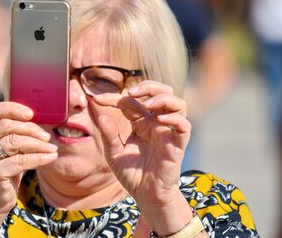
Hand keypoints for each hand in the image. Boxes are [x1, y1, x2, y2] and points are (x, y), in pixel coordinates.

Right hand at [0, 102, 57, 214]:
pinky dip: (39, 158)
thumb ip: (15, 134)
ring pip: (14, 142)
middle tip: (46, 136)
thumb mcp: (7, 149)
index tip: (31, 113)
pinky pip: (21, 161)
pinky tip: (50, 157)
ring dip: (38, 144)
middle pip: (6, 125)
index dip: (13, 108)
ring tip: (51, 148)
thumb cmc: (3, 170)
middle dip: (30, 128)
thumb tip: (40, 120)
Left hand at [92, 80, 190, 206]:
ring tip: (148, 104)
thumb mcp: (114, 154)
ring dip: (163, 98)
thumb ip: (109, 135)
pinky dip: (174, 118)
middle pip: (162, 92)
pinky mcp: (177, 144)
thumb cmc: (132, 174)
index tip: (97, 100)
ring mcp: (168, 132)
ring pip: (177, 103)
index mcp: (140, 122)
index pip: (131, 101)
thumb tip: (101, 116)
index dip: (114, 97)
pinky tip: (159, 119)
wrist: (145, 196)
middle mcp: (156, 123)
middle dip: (148, 86)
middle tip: (131, 92)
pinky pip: (184, 126)